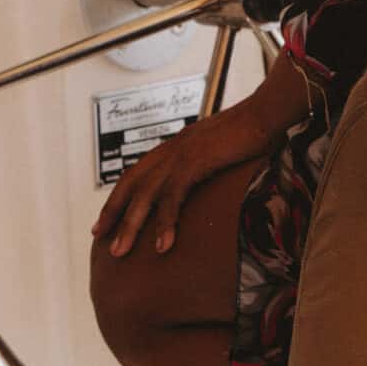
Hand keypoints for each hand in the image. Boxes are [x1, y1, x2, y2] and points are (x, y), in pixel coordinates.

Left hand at [90, 98, 274, 258]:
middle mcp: (173, 147)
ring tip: (118, 251)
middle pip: (132, 182)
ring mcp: (182, 153)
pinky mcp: (195, 160)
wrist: (267, 113)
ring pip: (145, 192)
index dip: (120, 195)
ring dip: (130, 224)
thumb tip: (207, 188)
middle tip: (99, 237)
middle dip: (113, 211)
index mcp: (177, 145)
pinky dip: (165, 222)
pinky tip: (162, 246)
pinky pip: (173, 196)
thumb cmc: (252, 133)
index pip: (138, 172)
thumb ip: (208, 166)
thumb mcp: (222, 152)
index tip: (106, 218)